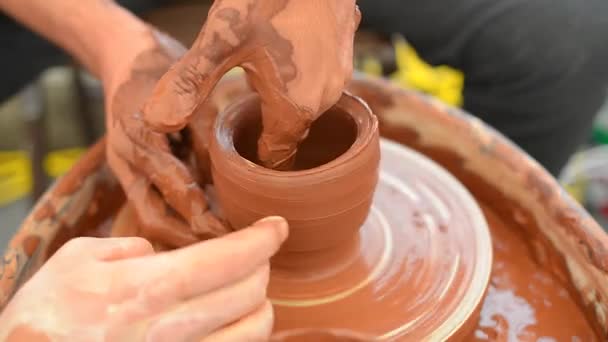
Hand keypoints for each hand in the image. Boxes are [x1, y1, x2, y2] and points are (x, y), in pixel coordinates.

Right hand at [0, 217, 287, 340]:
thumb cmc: (42, 320)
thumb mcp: (74, 262)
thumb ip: (125, 247)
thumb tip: (156, 250)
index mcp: (146, 288)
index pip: (226, 258)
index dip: (262, 239)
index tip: (277, 226)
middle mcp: (171, 329)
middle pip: (248, 292)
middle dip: (261, 268)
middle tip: (255, 257)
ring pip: (253, 332)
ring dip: (259, 306)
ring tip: (248, 293)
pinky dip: (244, 338)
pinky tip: (233, 326)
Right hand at [103, 27, 228, 246]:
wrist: (126, 56)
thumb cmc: (167, 70)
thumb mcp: (196, 99)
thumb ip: (211, 143)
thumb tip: (235, 189)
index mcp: (142, 136)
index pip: (177, 188)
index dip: (207, 216)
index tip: (239, 234)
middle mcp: (127, 160)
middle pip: (155, 219)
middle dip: (194, 242)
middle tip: (233, 258)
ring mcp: (123, 169)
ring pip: (150, 220)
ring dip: (184, 240)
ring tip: (221, 256)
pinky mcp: (128, 174)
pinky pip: (149, 210)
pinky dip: (175, 227)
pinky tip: (202, 237)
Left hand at [142, 0, 360, 168]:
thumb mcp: (221, 40)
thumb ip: (190, 83)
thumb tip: (155, 122)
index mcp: (296, 107)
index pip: (277, 157)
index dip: (256, 159)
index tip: (239, 157)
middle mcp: (327, 97)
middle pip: (292, 129)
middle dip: (267, 128)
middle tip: (240, 117)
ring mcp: (342, 71)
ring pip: (307, 101)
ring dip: (285, 98)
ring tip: (258, 81)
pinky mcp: (347, 47)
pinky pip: (322, 75)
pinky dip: (302, 73)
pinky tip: (283, 51)